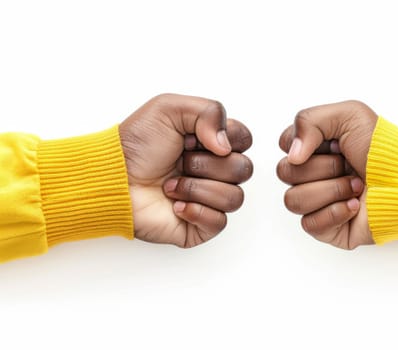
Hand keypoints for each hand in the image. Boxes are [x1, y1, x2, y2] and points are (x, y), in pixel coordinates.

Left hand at [119, 94, 252, 246]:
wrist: (113, 178)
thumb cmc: (135, 146)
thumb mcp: (168, 108)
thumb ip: (209, 112)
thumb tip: (227, 145)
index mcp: (212, 143)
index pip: (245, 140)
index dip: (225, 140)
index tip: (194, 139)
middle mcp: (214, 171)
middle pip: (243, 169)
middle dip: (206, 165)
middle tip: (179, 162)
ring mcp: (209, 199)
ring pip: (235, 197)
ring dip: (198, 189)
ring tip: (171, 186)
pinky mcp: (200, 225)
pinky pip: (220, 222)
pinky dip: (196, 212)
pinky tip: (176, 205)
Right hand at [276, 100, 376, 249]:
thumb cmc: (385, 150)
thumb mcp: (349, 115)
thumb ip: (308, 121)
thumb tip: (292, 155)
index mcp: (314, 149)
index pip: (285, 146)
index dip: (307, 145)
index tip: (335, 144)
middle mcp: (312, 175)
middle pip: (285, 173)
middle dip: (323, 169)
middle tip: (349, 167)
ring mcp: (318, 202)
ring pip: (293, 200)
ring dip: (330, 191)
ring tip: (357, 187)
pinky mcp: (327, 228)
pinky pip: (309, 224)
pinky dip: (335, 213)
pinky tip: (355, 206)